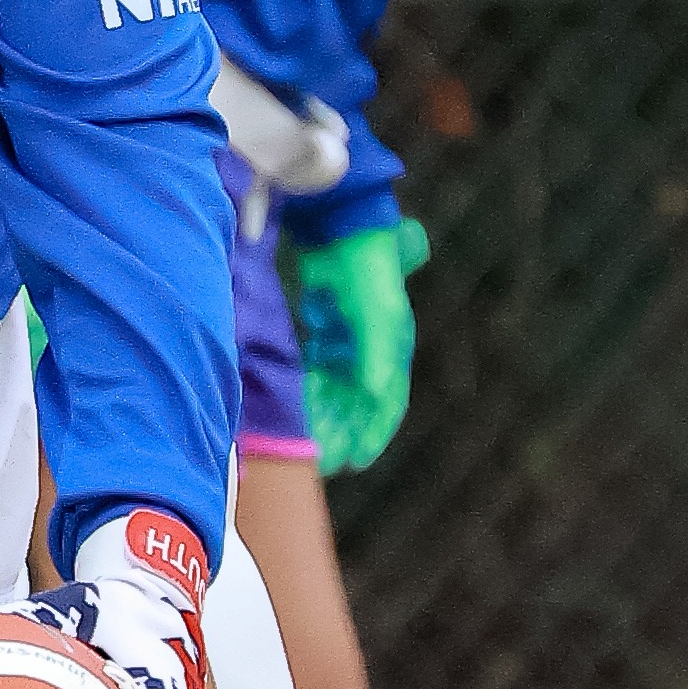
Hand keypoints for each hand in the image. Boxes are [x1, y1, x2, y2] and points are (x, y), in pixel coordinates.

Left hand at [289, 216, 429, 476]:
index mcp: (392, 349)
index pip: (386, 403)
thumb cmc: (366, 271)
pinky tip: (295, 405)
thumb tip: (373, 396)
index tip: (354, 462)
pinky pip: (317, 367)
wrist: (342, 226)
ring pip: (335, 388)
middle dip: (342, 431)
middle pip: (357, 402)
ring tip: (307, 442)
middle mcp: (372, 349)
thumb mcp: (376, 315)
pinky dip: (308, 388)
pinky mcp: (325, 326)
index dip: (372, 434)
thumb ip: (375, 356)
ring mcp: (348, 338)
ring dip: (324, 414)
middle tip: (321, 461)